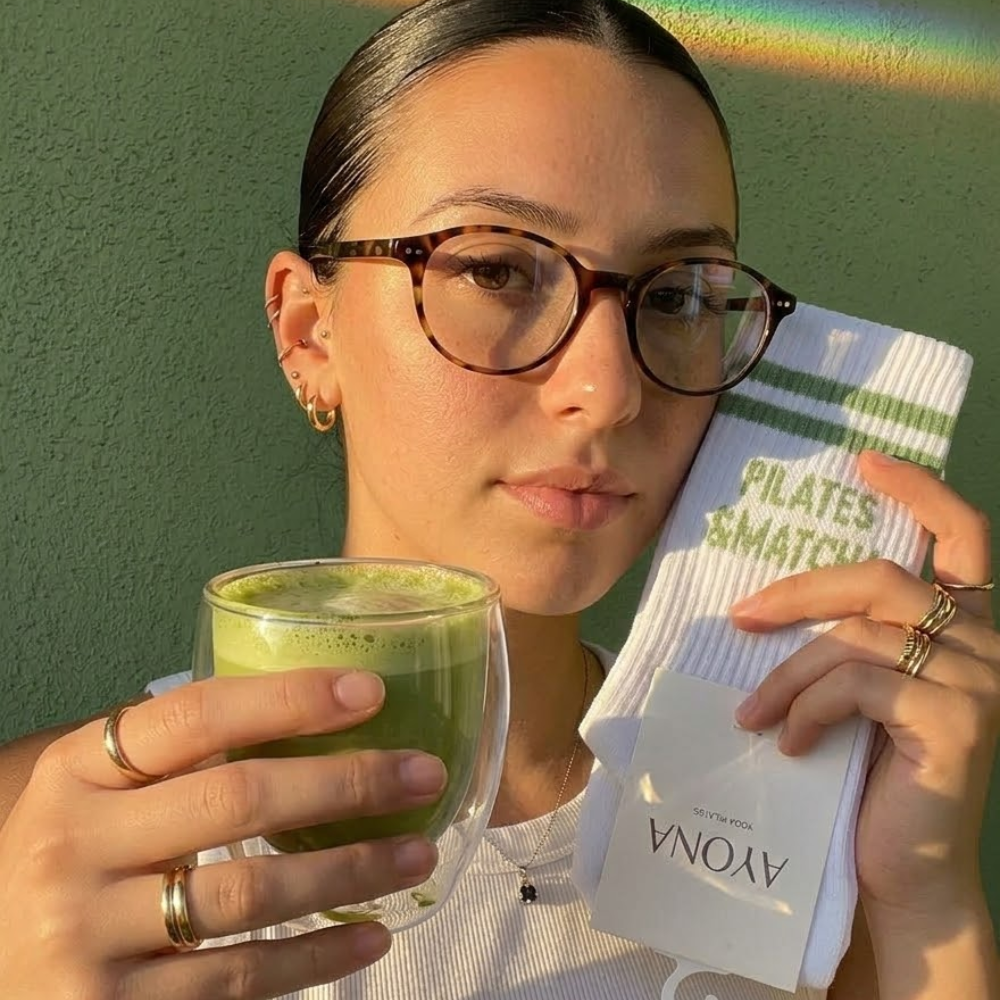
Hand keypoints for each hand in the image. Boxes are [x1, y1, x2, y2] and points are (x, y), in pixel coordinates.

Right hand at [0, 669, 444, 999]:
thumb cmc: (72, 867)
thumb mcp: (98, 797)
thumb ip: (177, 759)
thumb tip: (312, 712)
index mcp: (76, 774)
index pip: (194, 715)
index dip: (289, 698)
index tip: (371, 692)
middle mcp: (74, 849)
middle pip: (237, 799)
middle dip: (347, 782)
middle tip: (423, 774)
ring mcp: (88, 938)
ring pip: (249, 894)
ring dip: (350, 873)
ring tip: (418, 855)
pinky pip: (239, 981)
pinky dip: (316, 959)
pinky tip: (370, 937)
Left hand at [730, 450, 999, 918]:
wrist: (905, 872)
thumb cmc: (873, 780)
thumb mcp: (864, 694)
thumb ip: (854, 643)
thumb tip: (766, 602)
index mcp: (966, 628)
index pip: (965, 537)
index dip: (920, 491)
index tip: (865, 461)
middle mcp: (986, 643)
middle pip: (881, 579)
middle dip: (799, 593)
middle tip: (740, 617)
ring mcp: (979, 681)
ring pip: (856, 638)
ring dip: (788, 674)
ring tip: (751, 714)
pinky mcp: (956, 721)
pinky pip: (859, 685)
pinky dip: (809, 708)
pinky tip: (789, 743)